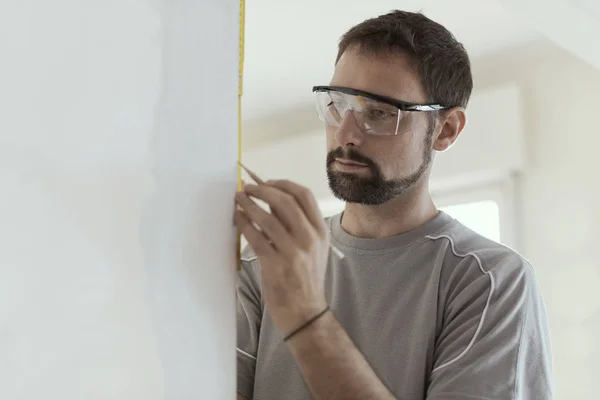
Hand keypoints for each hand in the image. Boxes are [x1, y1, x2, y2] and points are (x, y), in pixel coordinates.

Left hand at [234, 179, 329, 336]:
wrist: (306, 312)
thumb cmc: (306, 278)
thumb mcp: (313, 248)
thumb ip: (298, 225)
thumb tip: (271, 198)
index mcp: (320, 231)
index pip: (304, 195)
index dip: (283, 184)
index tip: (267, 181)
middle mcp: (309, 238)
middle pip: (285, 201)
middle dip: (262, 190)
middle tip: (247, 187)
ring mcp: (293, 252)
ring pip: (267, 218)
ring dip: (249, 204)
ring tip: (238, 199)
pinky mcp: (275, 265)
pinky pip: (255, 237)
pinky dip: (244, 223)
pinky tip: (237, 218)